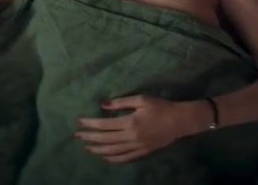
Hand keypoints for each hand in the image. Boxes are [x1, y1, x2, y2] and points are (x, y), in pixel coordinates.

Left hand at [74, 95, 205, 163]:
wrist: (180, 121)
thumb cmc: (161, 107)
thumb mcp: (141, 100)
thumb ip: (121, 103)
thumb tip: (103, 105)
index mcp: (130, 122)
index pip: (104, 125)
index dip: (90, 124)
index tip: (79, 122)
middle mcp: (131, 137)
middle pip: (105, 139)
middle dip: (89, 137)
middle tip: (77, 135)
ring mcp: (137, 146)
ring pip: (112, 151)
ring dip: (98, 149)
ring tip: (86, 147)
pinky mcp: (143, 152)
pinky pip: (124, 158)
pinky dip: (112, 158)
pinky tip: (104, 156)